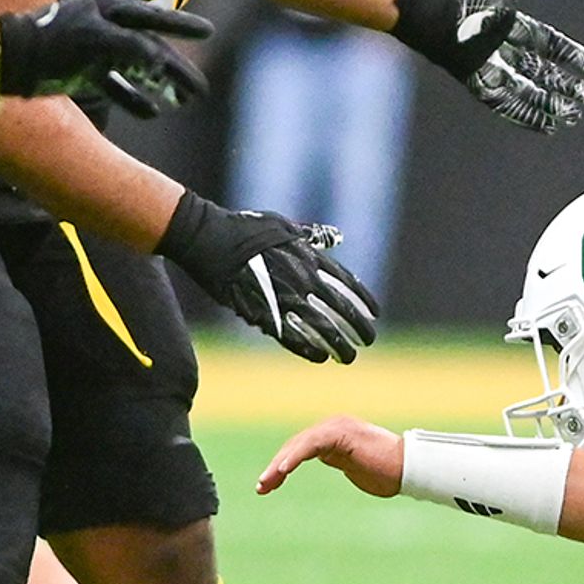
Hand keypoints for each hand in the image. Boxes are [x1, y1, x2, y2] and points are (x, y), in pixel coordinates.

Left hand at [0, 0, 212, 112]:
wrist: (4, 61)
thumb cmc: (48, 43)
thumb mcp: (92, 39)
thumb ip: (128, 46)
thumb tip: (160, 57)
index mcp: (106, 7)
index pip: (152, 17)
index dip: (182, 26)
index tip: (208, 32)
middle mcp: (103, 25)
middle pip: (149, 47)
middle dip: (176, 68)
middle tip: (200, 88)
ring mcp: (93, 49)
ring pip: (136, 68)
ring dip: (159, 84)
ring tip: (183, 101)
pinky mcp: (82, 71)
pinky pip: (114, 85)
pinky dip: (132, 99)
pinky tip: (152, 112)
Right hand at [162, 194, 380, 361]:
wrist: (208, 238)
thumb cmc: (244, 228)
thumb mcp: (284, 225)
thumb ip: (311, 236)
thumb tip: (334, 238)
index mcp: (308, 257)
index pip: (346, 283)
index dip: (363, 301)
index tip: (374, 314)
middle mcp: (300, 278)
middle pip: (339, 309)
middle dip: (357, 327)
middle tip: (369, 340)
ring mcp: (281, 297)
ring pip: (319, 328)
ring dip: (337, 345)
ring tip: (349, 357)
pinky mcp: (260, 312)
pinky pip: (290, 337)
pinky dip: (307, 349)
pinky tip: (320, 358)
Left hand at [254, 413, 406, 497]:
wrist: (409, 469)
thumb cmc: (388, 472)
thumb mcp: (355, 466)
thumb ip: (339, 459)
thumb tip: (328, 460)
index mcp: (335, 434)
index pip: (300, 449)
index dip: (281, 466)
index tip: (267, 486)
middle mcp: (333, 426)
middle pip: (295, 445)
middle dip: (276, 467)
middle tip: (261, 488)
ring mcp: (337, 428)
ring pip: (299, 445)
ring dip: (280, 465)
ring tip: (266, 483)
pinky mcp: (341, 434)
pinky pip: (312, 445)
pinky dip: (295, 457)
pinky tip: (283, 470)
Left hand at [395, 0, 583, 131]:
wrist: (433, 12)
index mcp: (508, 25)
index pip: (545, 42)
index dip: (569, 54)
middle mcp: (500, 49)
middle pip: (538, 70)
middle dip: (563, 83)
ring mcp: (489, 68)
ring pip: (527, 91)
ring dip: (551, 103)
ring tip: (574, 114)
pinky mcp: (478, 84)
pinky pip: (507, 104)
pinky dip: (527, 115)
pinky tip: (547, 125)